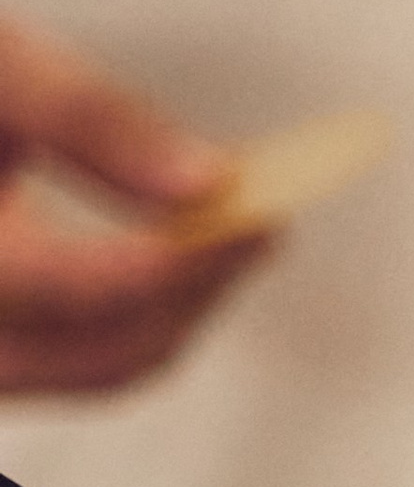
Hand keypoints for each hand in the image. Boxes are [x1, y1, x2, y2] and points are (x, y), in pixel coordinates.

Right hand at [0, 16, 259, 394]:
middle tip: (261, 222)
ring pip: (100, 369)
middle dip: (197, 293)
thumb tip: (213, 180)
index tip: (265, 214)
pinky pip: (75, 361)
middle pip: (111, 352)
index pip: (88, 288)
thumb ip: (90, 117)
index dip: (192, 258)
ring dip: (173, 308)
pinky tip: (171, 253)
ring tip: (221, 231)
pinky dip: (132, 314)